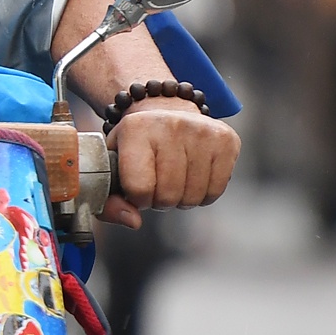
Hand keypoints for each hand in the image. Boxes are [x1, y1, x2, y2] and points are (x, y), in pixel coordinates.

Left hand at [100, 99, 237, 227]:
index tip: (136, 189)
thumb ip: (108, 200)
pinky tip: (192, 177)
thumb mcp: (112, 165)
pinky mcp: (226, 140)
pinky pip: (215, 191)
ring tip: (173, 180)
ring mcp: (202, 130)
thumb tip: (133, 222)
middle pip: (167, 195)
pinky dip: (202, 195)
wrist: (165, 113)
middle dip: (160, 200)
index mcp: (135, 127)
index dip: (137, 199)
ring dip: (181, 199)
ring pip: (193, 197)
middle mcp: (170, 124)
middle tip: (156, 184)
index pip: (138, 188)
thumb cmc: (136, 145)